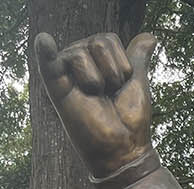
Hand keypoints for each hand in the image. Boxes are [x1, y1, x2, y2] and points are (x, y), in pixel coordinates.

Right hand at [33, 31, 156, 177]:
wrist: (123, 147)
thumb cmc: (130, 117)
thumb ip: (137, 57)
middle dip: (113, 70)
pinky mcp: (55, 88)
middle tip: (108, 92)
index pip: (108, 39)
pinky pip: (48, 63)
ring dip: (98, 79)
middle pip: (97, 42)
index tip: (122, 84)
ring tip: (95, 96)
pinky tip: (44, 42)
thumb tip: (149, 36)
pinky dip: (45, 52)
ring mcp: (66, 74)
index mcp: (96, 59)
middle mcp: (78, 62)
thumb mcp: (136, 81)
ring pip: (81, 52)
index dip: (122, 62)